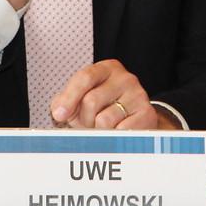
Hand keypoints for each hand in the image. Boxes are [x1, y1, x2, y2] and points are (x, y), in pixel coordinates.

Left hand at [49, 59, 163, 128]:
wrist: (134, 120)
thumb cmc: (102, 108)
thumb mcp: (81, 99)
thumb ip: (64, 101)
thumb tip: (58, 111)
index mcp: (106, 68)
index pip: (85, 77)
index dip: (69, 97)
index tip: (59, 114)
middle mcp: (125, 78)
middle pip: (91, 101)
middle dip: (84, 118)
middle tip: (89, 122)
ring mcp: (138, 95)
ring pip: (104, 120)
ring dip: (98, 130)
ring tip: (103, 127)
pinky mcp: (146, 113)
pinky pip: (119, 132)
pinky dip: (113, 137)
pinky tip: (116, 131)